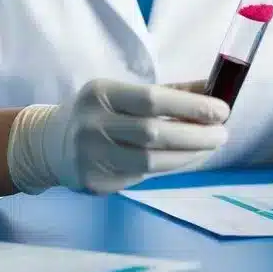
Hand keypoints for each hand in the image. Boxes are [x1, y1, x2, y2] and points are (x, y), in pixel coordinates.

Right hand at [39, 78, 229, 193]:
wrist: (49, 143)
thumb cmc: (99, 112)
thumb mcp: (125, 93)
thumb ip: (170, 91)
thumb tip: (214, 88)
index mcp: (101, 93)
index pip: (152, 99)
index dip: (191, 106)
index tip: (222, 110)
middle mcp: (92, 125)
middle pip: (154, 134)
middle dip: (196, 135)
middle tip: (223, 134)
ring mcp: (91, 157)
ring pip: (151, 162)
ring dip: (188, 156)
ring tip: (209, 147)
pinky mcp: (95, 183)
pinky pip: (142, 177)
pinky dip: (170, 168)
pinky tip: (185, 160)